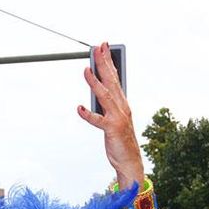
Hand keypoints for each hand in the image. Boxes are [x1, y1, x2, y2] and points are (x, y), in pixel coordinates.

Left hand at [78, 42, 144, 190]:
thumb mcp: (113, 118)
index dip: (109, 62)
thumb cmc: (120, 139)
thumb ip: (106, 106)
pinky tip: (79, 108)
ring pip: (104, 96)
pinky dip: (88, 114)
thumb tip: (94, 93)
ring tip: (85, 70)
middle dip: (104, 64)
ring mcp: (117, 117)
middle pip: (111, 81)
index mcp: (122, 103)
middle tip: (98, 48)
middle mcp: (122, 107)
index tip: (103, 47)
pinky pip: (97, 121)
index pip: (115, 77)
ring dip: (94, 83)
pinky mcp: (111, 130)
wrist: (130, 161)